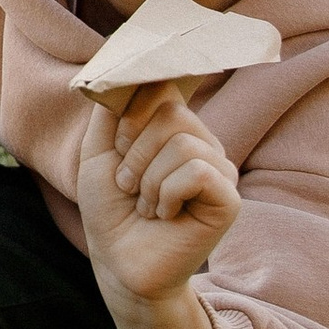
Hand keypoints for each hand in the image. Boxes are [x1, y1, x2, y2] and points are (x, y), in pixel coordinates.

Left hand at [76, 82, 234, 328]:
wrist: (119, 263)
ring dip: (147, 180)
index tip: (119, 149)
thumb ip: (112, 109)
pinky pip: (195, 171)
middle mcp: (204, 143)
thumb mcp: (99, 152)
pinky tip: (166, 216)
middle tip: (130, 187)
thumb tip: (125, 65)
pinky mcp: (230, 198)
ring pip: (180, 143)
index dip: (130, 116)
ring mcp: (221, 170)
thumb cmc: (110, 210)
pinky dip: (166, 194)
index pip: (163, 89)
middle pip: (170, 113)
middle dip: (133, 153)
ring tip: (148, 206)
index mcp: (177, 129)